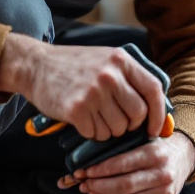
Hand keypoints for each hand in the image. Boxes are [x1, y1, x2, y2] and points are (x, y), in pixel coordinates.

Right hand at [0, 34, 168, 140]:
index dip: (158, 113)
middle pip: (137, 114)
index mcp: (121, 61)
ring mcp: (93, 92)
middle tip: (119, 124)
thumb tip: (158, 111)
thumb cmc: (75, 66)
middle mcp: (109, 75)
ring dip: (109, 130)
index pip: (153, 90)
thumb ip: (130, 79)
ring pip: (117, 128)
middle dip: (131, 125)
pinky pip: (96, 134)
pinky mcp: (76, 109)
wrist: (36, 65)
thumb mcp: (106, 59)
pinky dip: (92, 133)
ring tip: (96, 117)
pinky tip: (83, 120)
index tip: (154, 128)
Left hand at [57, 134, 194, 193]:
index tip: (85, 171)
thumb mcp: (141, 140)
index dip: (100, 171)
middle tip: (85, 185)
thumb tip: (86, 165)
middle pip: (123, 188)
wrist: (181, 160)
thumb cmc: (155, 149)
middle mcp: (164, 177)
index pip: (122, 165)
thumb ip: (118, 148)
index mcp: (157, 155)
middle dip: (98, 188)